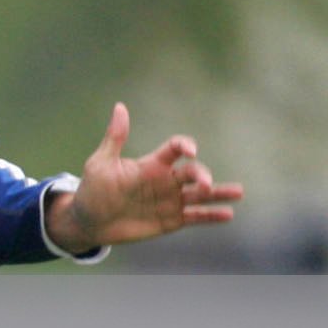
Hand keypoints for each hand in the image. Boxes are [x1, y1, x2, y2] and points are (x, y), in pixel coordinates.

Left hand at [47, 102, 243, 250]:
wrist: (89, 221)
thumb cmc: (93, 190)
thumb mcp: (101, 163)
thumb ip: (115, 138)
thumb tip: (120, 106)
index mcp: (151, 164)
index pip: (174, 149)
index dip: (184, 146)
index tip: (190, 150)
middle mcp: (166, 180)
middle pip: (192, 173)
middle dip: (202, 175)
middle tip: (205, 184)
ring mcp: (170, 200)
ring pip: (200, 195)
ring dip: (219, 193)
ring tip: (238, 193)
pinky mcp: (171, 220)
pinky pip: (195, 217)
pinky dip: (211, 216)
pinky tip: (228, 215)